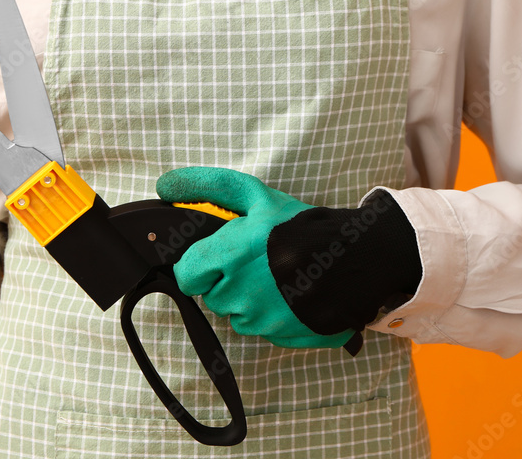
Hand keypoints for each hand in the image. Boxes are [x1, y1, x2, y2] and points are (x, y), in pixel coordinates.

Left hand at [156, 167, 353, 348]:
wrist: (358, 257)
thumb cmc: (303, 226)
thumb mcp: (256, 196)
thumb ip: (208, 187)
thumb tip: (164, 183)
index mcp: (230, 256)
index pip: (187, 275)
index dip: (201, 265)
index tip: (219, 257)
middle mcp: (241, 294)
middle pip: (213, 296)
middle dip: (228, 281)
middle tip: (258, 262)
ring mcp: (262, 321)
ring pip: (238, 316)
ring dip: (251, 300)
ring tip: (279, 278)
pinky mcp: (282, 338)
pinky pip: (263, 330)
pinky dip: (274, 316)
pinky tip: (292, 295)